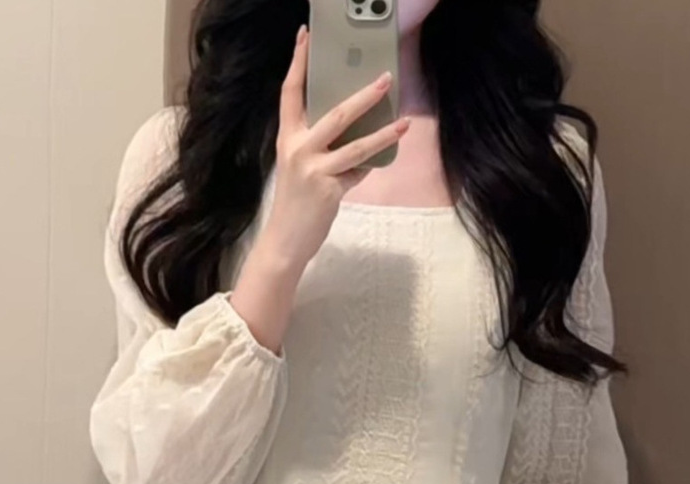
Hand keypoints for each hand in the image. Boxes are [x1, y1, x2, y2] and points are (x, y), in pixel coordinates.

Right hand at [262, 24, 411, 268]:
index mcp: (287, 139)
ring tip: (404, 122)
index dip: (298, 63)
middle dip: (363, 95)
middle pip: (334, 113)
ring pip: (356, 144)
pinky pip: (359, 171)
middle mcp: (297, 149)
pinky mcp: (329, 189)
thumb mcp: (301, 168)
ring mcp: (313, 169)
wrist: (285, 241)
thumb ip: (322, 148)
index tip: (306, 36)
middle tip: (385, 78)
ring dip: (384, 132)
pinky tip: (382, 159)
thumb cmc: (295, 204)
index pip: (290, 93)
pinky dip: (370, 167)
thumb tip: (358, 134)